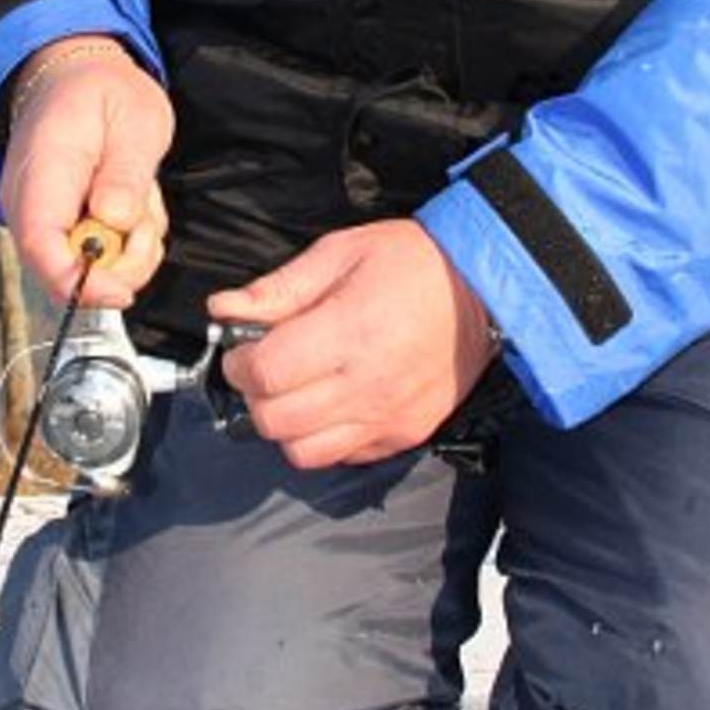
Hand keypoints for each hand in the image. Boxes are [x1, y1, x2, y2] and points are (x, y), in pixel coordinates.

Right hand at [0, 36, 173, 307]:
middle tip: (146, 219)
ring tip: (137, 196)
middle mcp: (28, 204)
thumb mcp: (134, 119)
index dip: (81, 281)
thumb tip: (114, 221)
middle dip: (119, 266)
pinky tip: (126, 203)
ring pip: (82, 272)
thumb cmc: (100, 92)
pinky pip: (92, 259)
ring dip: (127, 250)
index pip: (42, 246)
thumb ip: (126, 173)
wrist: (71, 77)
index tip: (123, 289)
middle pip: (63, 272)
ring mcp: (38, 217)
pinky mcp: (53, 226)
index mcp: (43, 171)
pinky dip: (123, 244)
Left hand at [208, 220, 500, 468]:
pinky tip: (331, 403)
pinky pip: (343, 456)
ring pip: (303, 453)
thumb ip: (279, 288)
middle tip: (266, 367)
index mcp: (349, 332)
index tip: (242, 348)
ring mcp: (388, 417)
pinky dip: (324, 438)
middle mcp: (368, 385)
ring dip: (286, 425)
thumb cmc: (413, 262)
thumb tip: (224, 309)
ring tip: (296, 390)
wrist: (486, 288)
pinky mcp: (406, 435)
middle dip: (255, 395)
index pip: (265, 374)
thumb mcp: (341, 253)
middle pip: (275, 421)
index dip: (238, 363)